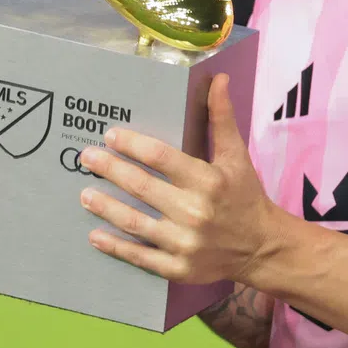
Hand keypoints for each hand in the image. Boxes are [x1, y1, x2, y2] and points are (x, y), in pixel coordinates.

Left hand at [78, 75, 280, 283]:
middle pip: (142, 187)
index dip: (132, 145)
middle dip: (110, 170)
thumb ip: (221, 117)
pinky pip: (141, 258)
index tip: (110, 135)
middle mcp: (195, 212)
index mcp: (207, 180)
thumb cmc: (244, 195)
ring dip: (106, 208)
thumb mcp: (236, 155)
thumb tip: (219, 79)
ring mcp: (186, 244)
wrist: (263, 248)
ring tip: (84, 193)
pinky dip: (116, 247)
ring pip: (136, 223)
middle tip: (87, 158)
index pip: (161, 157)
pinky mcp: (179, 268)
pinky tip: (95, 236)